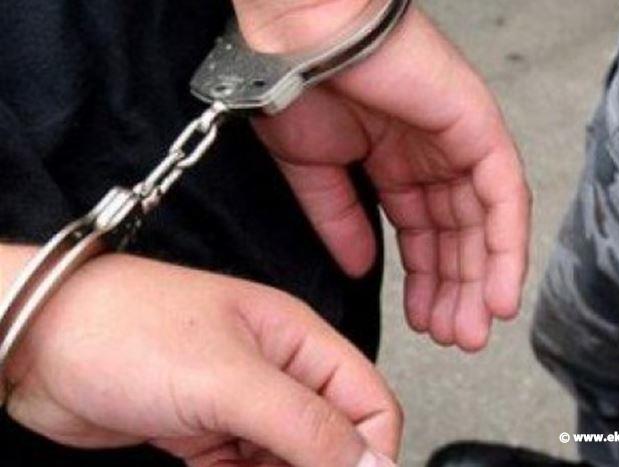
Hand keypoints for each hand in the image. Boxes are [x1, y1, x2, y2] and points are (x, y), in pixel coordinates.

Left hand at [1, 247, 400, 466]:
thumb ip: (305, 422)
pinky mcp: (204, 430)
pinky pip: (247, 466)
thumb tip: (370, 461)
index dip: (371, 452)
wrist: (34, 344)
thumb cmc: (122, 326)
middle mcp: (275, 369)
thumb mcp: (228, 378)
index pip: (368, 401)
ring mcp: (238, 401)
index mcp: (297, 338)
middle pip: (331, 435)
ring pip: (289, 456)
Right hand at [232, 1, 530, 350]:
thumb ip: (341, 221)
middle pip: (459, 234)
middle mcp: (434, 155)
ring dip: (482, 280)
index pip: (425, 233)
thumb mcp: (315, 173)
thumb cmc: (302, 87)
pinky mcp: (478, 126)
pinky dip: (506, 246)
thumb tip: (360, 266)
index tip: (424, 321)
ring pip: (485, 222)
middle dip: (457, 289)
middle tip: (455, 337)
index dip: (426, 280)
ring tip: (471, 329)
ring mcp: (459, 140)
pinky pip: (504, 194)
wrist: (302, 36)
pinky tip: (499, 293)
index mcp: (398, 163)